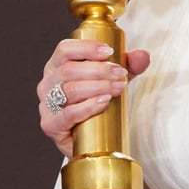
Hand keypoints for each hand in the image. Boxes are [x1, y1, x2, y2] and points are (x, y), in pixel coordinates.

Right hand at [37, 39, 149, 157]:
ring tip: (118, 88)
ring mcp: (46, 104)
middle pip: (69, 69)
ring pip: (70, 90)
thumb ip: (129, 66)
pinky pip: (67, 114)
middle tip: (121, 73)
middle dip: (99, 70)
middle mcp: (47, 83)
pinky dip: (87, 107)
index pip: (65, 49)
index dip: (86, 47)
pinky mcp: (50, 125)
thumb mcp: (114, 80)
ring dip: (97, 87)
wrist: (90, 140)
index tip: (109, 51)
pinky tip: (103, 102)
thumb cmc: (96, 102)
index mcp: (57, 66)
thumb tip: (142, 55)